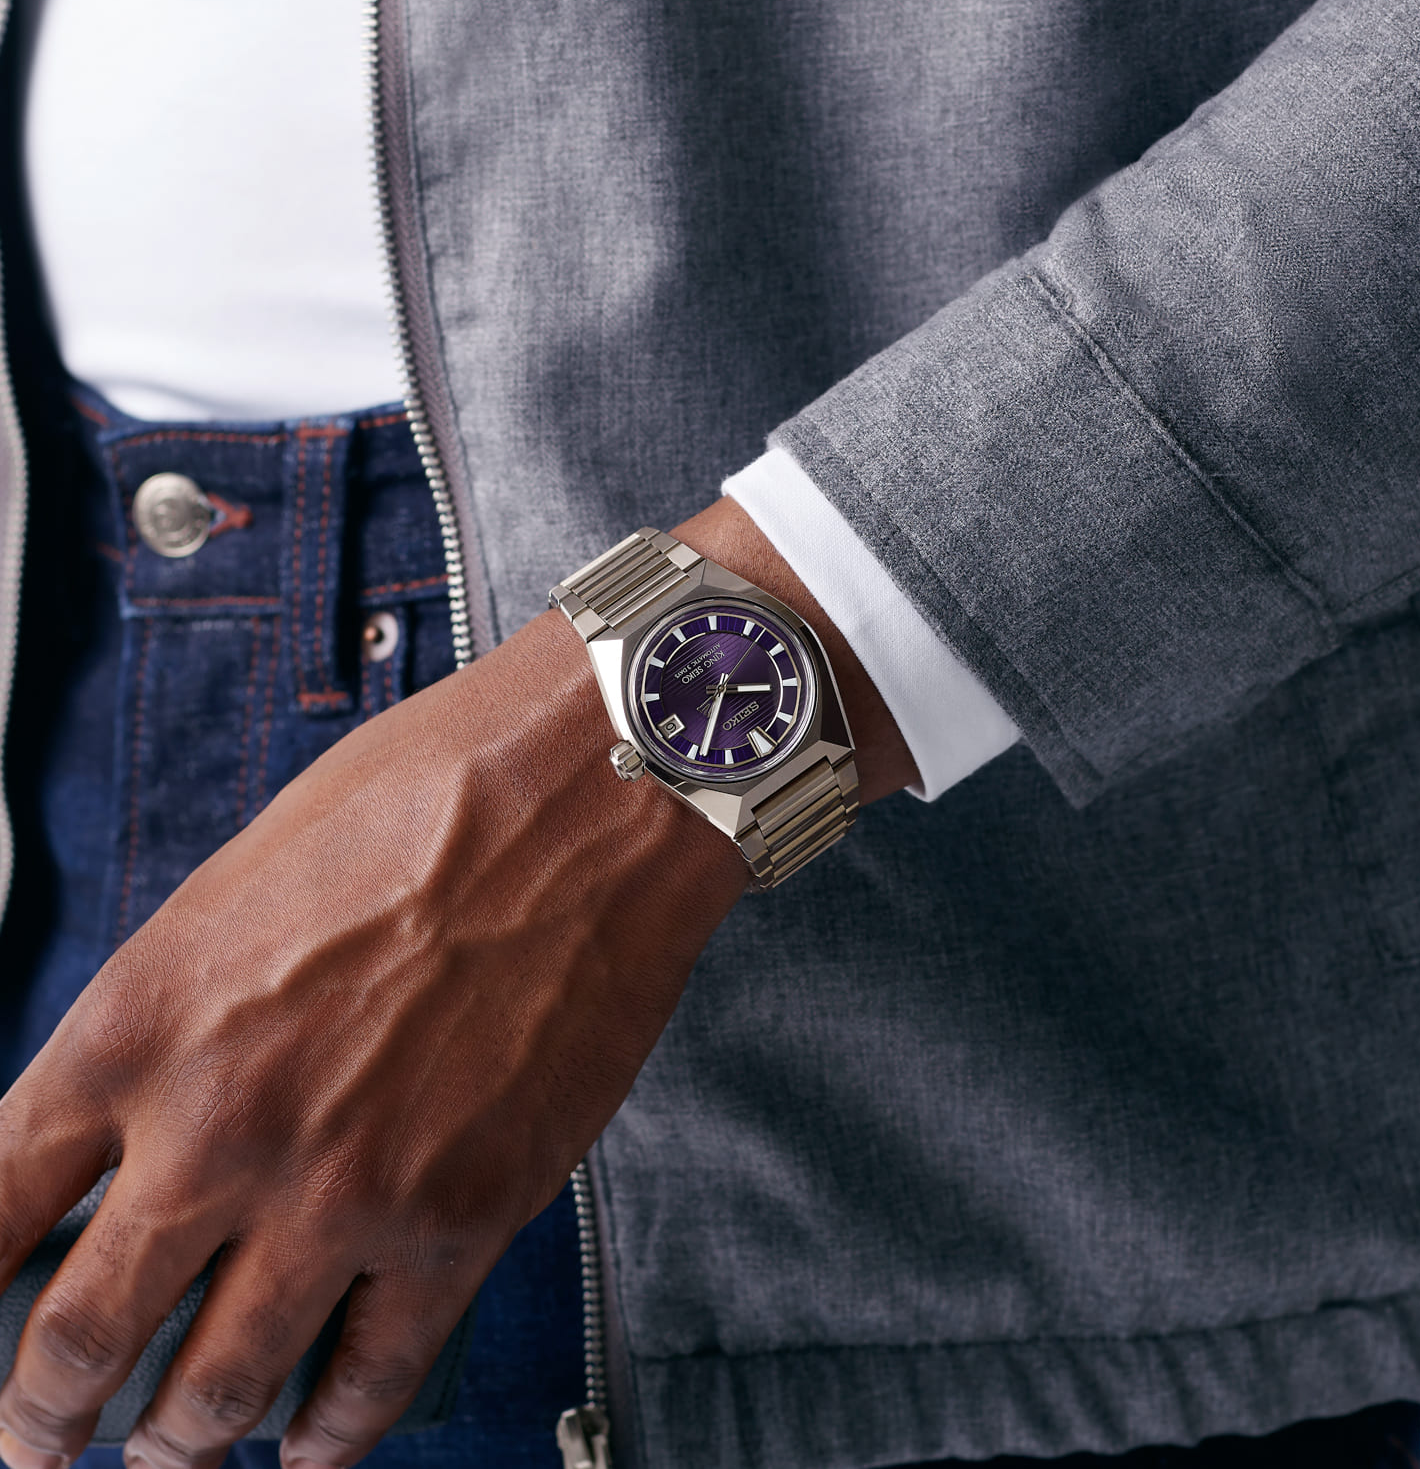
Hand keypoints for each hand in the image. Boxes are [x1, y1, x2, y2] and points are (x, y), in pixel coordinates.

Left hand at [0, 498, 915, 1468]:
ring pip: (216, 1392)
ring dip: (175, 1441)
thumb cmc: (428, 797)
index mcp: (141, 1021)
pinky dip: (327, 1437)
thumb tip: (134, 1119)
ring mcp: (342, 1191)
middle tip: (36, 1438)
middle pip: (76, 1340)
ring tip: (167, 1451)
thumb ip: (173, 1014)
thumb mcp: (242, 882)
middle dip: (41, 1414)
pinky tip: (307, 1449)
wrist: (590, 790)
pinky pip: (370, 1382)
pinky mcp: (460, 1222)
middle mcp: (220, 1128)